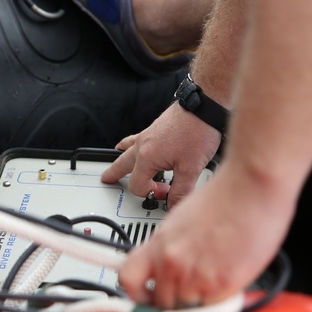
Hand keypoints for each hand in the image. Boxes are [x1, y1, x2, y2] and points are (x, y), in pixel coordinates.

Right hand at [100, 103, 221, 206]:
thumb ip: (181, 190)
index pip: (137, 186)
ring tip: (116, 160)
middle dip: (114, 173)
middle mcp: (143, 144)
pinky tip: (139, 144)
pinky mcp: (156, 127)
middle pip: (122, 164)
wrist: (204, 107)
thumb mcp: (191, 168)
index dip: (151, 194)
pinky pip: (137, 138)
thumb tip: (174, 205)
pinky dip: (132, 144)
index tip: (166, 193)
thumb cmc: (197, 131)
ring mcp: (148, 134)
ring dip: (121, 157)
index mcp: (147, 157)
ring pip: (127, 148)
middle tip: (107, 179)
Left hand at [117, 161, 296, 308]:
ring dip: (200, 298)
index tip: (144, 298)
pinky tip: (228, 276)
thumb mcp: (182, 219)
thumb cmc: (225, 198)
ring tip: (215, 274)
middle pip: (161, 301)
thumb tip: (166, 265)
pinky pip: (212, 307)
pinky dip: (220, 298)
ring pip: (188, 307)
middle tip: (193, 287)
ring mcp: (194, 276)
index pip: (128, 278)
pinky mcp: (220, 286)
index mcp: (159, 243)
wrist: (252, 186)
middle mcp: (172, 261)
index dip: (135, 294)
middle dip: (175, 298)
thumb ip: (170, 246)